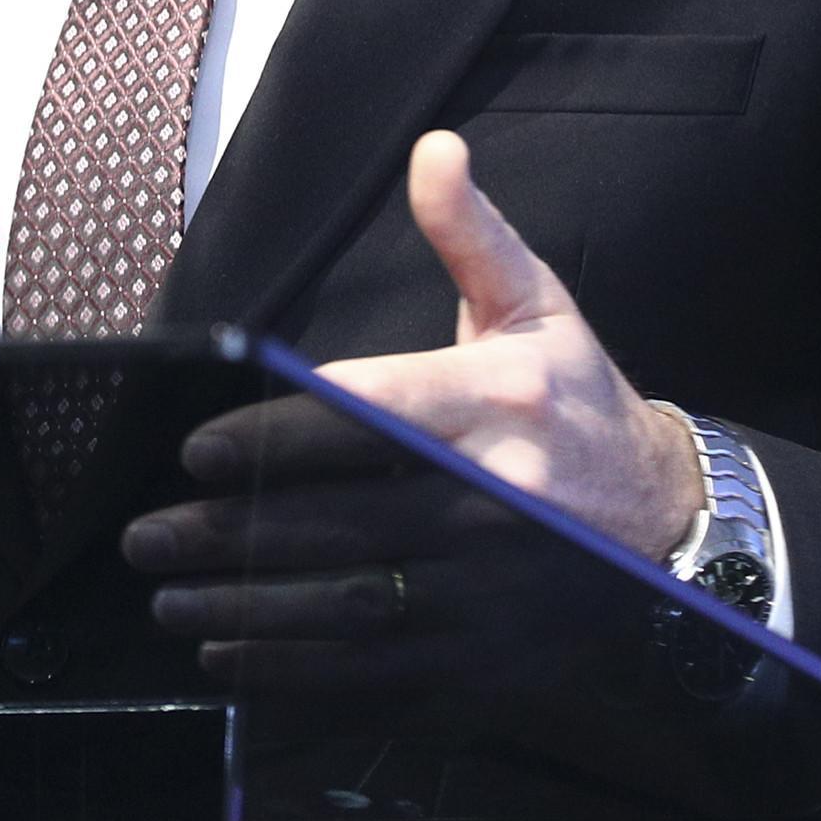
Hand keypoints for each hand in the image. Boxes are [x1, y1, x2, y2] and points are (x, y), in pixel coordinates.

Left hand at [121, 130, 700, 695]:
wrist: (672, 521)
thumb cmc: (579, 403)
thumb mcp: (537, 306)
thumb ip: (471, 233)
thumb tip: (433, 147)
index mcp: (494, 404)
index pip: (365, 419)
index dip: (273, 439)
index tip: (195, 452)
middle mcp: (495, 501)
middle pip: (340, 522)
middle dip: (231, 533)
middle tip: (148, 535)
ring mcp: (492, 592)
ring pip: (349, 607)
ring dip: (248, 609)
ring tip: (168, 601)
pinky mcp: (490, 656)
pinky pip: (380, 673)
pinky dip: (298, 674)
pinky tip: (233, 657)